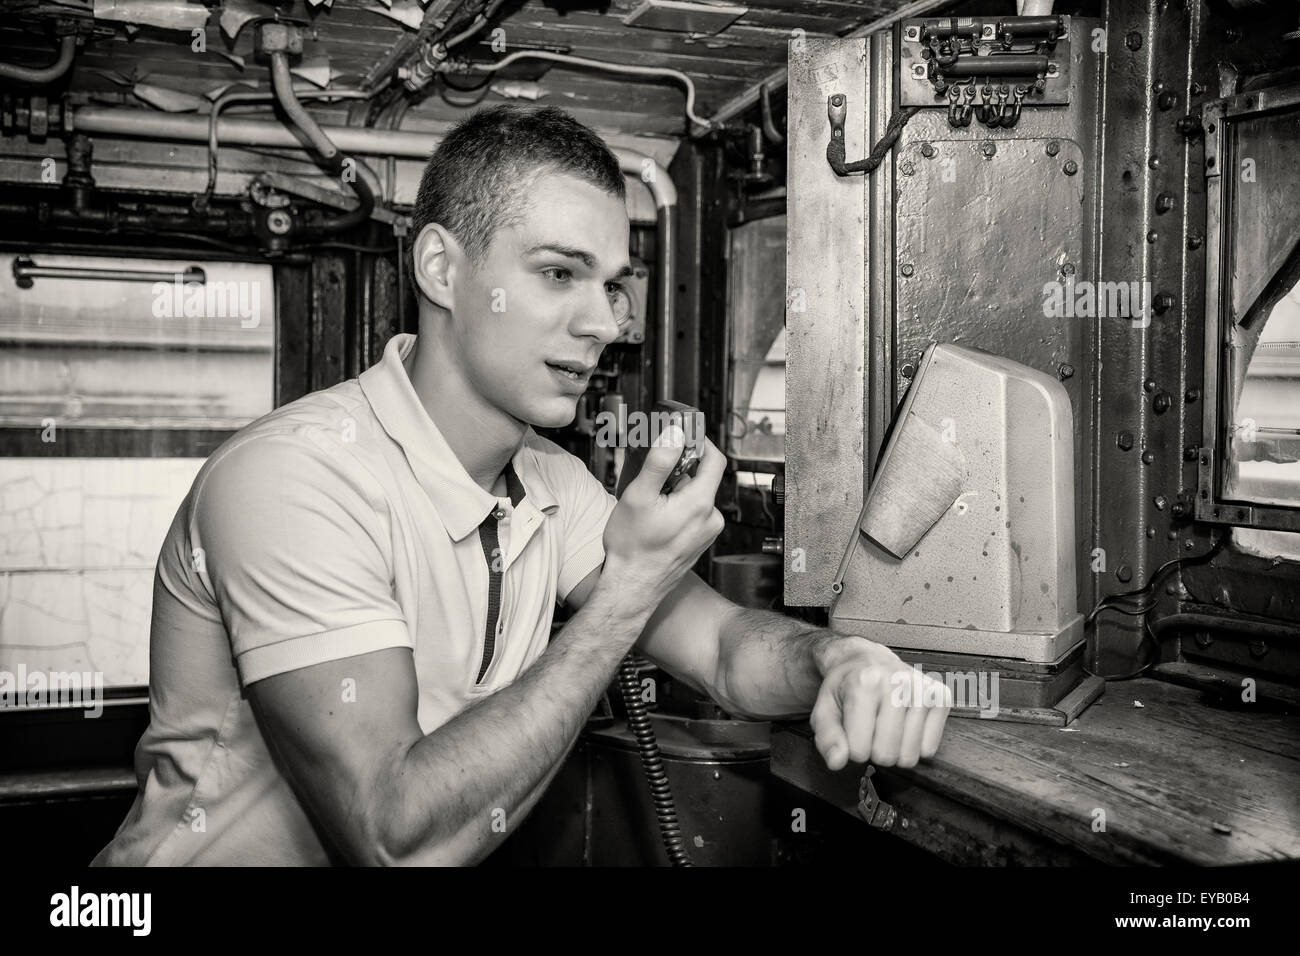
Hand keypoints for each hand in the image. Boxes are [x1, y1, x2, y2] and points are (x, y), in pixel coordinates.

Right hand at [601, 428, 725, 610]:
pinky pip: (694, 512)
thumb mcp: (639, 496)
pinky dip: (679, 505)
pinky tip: (657, 515)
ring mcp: (707, 532)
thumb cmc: (632, 548)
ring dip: (677, 488)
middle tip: (654, 470)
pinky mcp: (700, 541)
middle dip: (680, 468)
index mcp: (699, 504)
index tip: (683, 435)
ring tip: (651, 498)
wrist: (632, 587)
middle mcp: (710, 518)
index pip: (714, 459)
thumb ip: (659, 462)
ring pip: (697, 495)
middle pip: (703, 477)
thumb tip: (675, 434)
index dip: (700, 441)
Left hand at [810, 637, 951, 770]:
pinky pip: (928, 749)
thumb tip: (837, 761)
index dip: (852, 747)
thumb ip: (827, 737)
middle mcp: (898, 683)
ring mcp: (922, 689)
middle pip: (886, 755)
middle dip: (874, 749)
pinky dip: (915, 744)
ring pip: (909, 756)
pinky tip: (905, 723)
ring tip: (887, 723)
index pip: (858, 750)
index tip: (853, 728)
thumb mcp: (825, 708)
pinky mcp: (941, 697)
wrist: (867, 660)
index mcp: (864, 683)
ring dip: (895, 748)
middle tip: (871, 726)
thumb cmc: (847, 685)